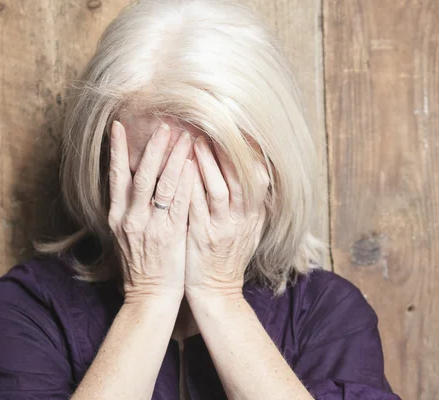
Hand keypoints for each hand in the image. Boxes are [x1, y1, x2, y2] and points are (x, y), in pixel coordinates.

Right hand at [108, 120, 196, 303]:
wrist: (150, 296)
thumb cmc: (142, 264)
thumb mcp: (127, 234)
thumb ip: (130, 208)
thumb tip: (135, 180)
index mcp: (117, 216)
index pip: (115, 177)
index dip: (116, 151)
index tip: (117, 127)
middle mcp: (131, 218)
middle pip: (141, 175)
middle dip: (152, 148)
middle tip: (163, 124)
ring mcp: (150, 226)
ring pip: (161, 185)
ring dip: (173, 158)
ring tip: (183, 136)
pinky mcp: (171, 235)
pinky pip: (179, 203)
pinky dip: (186, 182)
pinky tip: (194, 165)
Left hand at [184, 135, 268, 300]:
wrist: (216, 291)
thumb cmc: (228, 257)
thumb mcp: (248, 231)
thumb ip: (251, 205)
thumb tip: (254, 174)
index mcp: (254, 216)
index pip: (259, 178)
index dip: (250, 154)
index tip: (239, 132)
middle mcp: (242, 220)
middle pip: (240, 179)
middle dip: (227, 151)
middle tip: (213, 127)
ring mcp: (223, 229)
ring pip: (219, 189)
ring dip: (207, 163)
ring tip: (193, 140)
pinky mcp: (202, 237)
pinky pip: (196, 207)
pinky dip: (190, 186)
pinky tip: (179, 168)